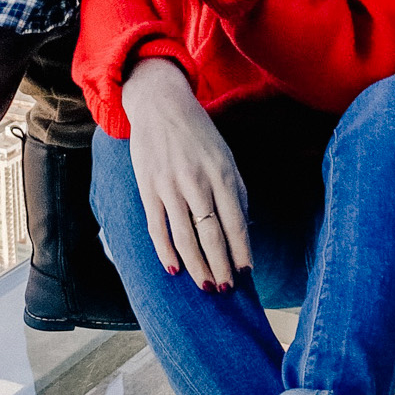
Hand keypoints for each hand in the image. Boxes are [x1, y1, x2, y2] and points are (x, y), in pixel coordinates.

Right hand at [121, 58, 250, 289]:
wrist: (161, 104)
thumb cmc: (199, 133)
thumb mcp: (225, 156)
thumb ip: (235, 190)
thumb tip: (243, 228)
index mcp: (222, 174)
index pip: (235, 223)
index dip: (241, 251)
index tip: (246, 273)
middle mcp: (198, 182)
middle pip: (212, 235)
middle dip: (221, 267)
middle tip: (226, 290)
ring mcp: (170, 186)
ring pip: (185, 237)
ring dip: (197, 266)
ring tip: (206, 286)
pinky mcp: (148, 188)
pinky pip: (158, 228)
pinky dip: (166, 252)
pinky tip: (174, 270)